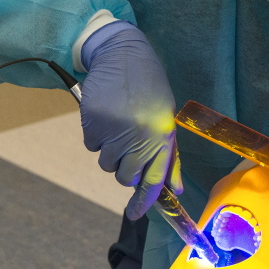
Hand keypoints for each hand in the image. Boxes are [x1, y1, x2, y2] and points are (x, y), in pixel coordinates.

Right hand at [80, 21, 179, 220]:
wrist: (121, 54)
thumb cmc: (149, 88)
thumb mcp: (166, 119)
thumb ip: (170, 155)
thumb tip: (177, 188)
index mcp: (161, 136)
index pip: (154, 180)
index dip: (144, 202)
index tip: (135, 214)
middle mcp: (138, 137)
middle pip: (126, 177)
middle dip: (125, 170)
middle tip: (126, 149)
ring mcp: (114, 131)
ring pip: (107, 164)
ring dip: (110, 152)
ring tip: (117, 126)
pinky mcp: (93, 123)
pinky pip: (91, 146)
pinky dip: (96, 137)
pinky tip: (105, 117)